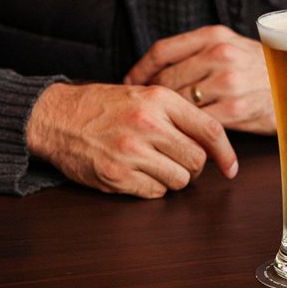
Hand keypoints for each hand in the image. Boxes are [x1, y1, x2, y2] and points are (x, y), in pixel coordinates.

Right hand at [26, 82, 237, 198]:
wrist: (55, 117)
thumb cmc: (104, 106)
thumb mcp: (145, 95)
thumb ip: (179, 114)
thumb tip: (214, 143)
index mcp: (160, 100)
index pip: (210, 130)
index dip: (227, 153)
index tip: (231, 167)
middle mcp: (148, 124)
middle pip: (198, 160)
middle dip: (195, 166)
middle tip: (180, 161)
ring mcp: (131, 151)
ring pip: (180, 179)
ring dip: (173, 178)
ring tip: (155, 164)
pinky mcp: (116, 175)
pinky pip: (156, 192)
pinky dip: (152, 187)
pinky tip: (138, 173)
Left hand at [124, 25, 275, 134]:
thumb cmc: (263, 69)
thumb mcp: (233, 46)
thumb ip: (200, 52)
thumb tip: (157, 70)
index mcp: (215, 36)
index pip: (162, 50)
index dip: (140, 69)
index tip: (132, 83)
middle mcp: (219, 55)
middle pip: (166, 78)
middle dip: (152, 97)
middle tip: (146, 109)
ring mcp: (227, 83)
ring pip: (178, 101)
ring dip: (168, 115)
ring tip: (163, 123)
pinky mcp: (234, 109)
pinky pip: (198, 120)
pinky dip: (188, 128)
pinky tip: (186, 132)